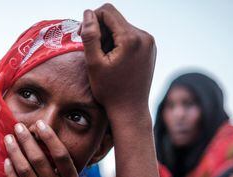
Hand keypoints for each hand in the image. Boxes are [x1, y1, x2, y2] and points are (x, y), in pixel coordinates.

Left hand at [3, 121, 80, 176]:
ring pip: (25, 171)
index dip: (50, 137)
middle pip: (39, 160)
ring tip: (9, 139)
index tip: (39, 124)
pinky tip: (7, 159)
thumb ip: (62, 167)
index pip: (61, 155)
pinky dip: (10, 170)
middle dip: (26, 140)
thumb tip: (43, 137)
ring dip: (15, 152)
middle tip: (18, 127)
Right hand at [80, 4, 155, 123]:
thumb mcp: (94, 64)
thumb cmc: (110, 91)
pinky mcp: (150, 49)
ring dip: (109, 38)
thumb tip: (87, 14)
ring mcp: (149, 43)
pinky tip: (114, 61)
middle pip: (115, 19)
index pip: (107, 11)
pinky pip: (130, 37)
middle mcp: (144, 36)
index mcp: (131, 38)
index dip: (91, 20)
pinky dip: (118, 44)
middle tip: (92, 52)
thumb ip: (90, 37)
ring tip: (104, 59)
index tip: (82, 36)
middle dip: (100, 31)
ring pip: (122, 27)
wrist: (130, 110)